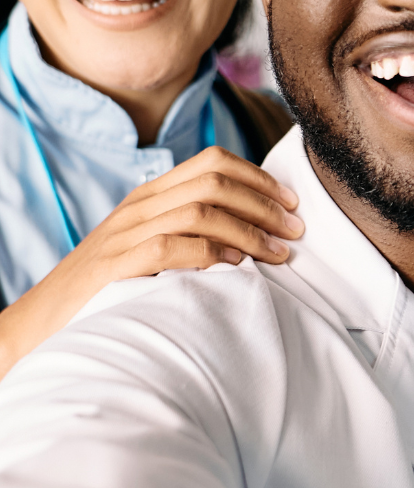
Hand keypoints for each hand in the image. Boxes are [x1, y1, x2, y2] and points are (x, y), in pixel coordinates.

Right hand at [0, 146, 303, 377]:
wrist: (42, 324)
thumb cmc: (112, 291)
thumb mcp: (153, 249)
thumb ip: (194, 234)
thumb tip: (258, 235)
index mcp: (151, 195)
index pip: (212, 162)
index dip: (259, 179)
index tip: (292, 203)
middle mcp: (139, 206)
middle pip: (214, 182)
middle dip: (264, 204)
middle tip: (296, 231)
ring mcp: (124, 233)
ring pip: (200, 210)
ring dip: (249, 230)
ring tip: (278, 253)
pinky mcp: (115, 266)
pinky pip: (171, 246)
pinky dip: (211, 253)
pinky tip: (237, 267)